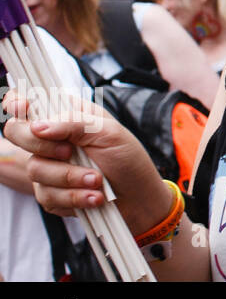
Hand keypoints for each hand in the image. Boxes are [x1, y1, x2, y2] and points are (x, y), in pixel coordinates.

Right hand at [2, 90, 172, 234]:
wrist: (138, 197)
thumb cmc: (127, 158)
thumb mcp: (109, 132)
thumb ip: (74, 122)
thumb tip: (38, 126)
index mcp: (65, 116)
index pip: (27, 101)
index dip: (16, 101)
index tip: (22, 107)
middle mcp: (50, 139)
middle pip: (17, 133)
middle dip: (43, 145)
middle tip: (70, 152)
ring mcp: (47, 166)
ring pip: (35, 169)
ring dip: (70, 177)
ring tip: (98, 180)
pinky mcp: (49, 193)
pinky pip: (47, 195)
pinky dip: (74, 196)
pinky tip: (95, 197)